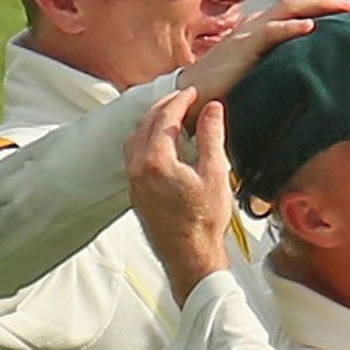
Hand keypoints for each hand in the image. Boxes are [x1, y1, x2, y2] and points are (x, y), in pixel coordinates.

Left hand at [124, 90, 233, 303]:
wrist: (190, 256)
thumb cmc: (204, 221)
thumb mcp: (215, 174)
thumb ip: (211, 137)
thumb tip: (212, 109)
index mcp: (156, 161)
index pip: (164, 119)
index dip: (179, 101)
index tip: (192, 92)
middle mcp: (138, 168)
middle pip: (145, 125)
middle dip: (163, 107)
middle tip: (182, 98)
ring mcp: (134, 181)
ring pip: (135, 139)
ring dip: (151, 123)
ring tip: (170, 116)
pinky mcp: (136, 192)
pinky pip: (134, 155)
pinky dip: (146, 140)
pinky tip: (161, 144)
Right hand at [177, 0, 349, 117]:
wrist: (194, 96)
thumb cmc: (229, 87)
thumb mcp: (266, 73)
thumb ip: (288, 66)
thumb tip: (321, 75)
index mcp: (267, 29)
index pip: (304, 10)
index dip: (332, 9)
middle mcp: (260, 24)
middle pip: (302, 3)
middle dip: (334, 3)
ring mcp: (250, 33)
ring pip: (289, 8)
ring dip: (320, 7)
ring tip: (347, 10)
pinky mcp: (241, 47)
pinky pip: (267, 31)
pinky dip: (288, 27)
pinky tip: (308, 26)